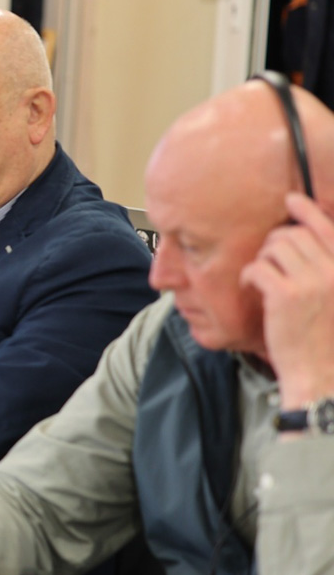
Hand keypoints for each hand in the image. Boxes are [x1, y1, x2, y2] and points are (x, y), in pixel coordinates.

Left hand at [240, 193, 333, 408]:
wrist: (321, 374)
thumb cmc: (324, 338)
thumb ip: (325, 271)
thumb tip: (302, 235)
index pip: (328, 229)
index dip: (308, 211)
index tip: (292, 200)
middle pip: (294, 235)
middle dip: (274, 242)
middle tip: (267, 261)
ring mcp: (312, 282)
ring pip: (275, 247)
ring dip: (261, 258)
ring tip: (261, 277)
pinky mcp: (285, 295)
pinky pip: (258, 266)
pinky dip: (249, 274)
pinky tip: (250, 286)